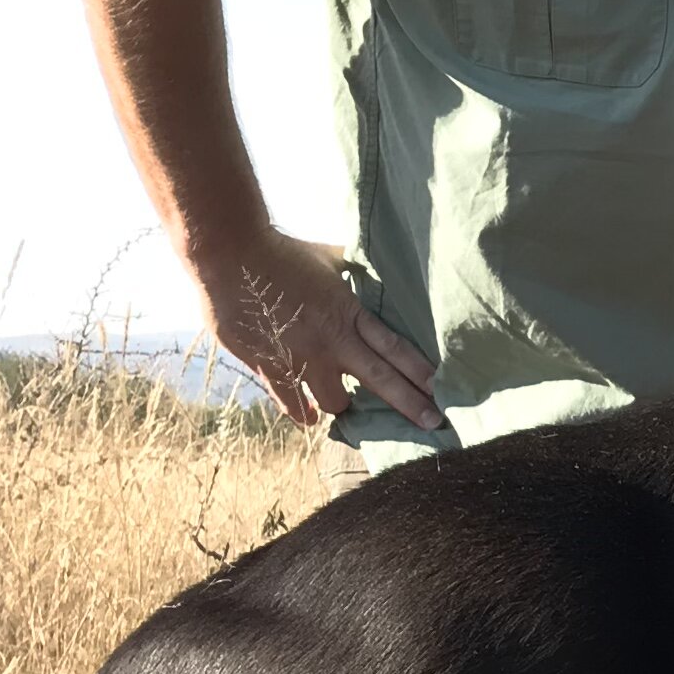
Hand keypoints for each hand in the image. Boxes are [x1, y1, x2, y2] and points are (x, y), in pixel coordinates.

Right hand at [188, 226, 444, 432]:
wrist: (230, 255)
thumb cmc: (280, 251)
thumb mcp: (328, 257)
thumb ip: (352, 270)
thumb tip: (374, 262)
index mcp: (348, 313)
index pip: (395, 348)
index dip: (420, 372)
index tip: (443, 391)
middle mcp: (330, 342)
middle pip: (379, 381)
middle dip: (409, 404)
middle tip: (433, 423)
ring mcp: (300, 358)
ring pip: (334, 403)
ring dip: (344, 406)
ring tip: (349, 406)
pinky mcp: (270, 366)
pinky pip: (291, 403)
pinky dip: (301, 412)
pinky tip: (308, 417)